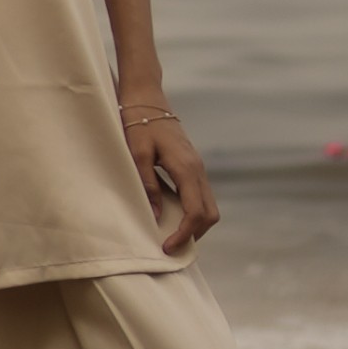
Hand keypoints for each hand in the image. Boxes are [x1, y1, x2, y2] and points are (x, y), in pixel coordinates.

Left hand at [120, 102, 218, 251]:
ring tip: (172, 236)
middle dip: (194, 234)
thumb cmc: (138, 125)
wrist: (148, 101)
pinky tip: (174, 218)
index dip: (184, 234)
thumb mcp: (137, 155)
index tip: (167, 247)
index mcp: (186, 168)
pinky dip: (193, 214)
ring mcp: (199, 169)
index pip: (195, 212)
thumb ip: (148, 185)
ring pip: (209, 207)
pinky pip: (201, 197)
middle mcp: (198, 170)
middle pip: (210, 214)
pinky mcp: (193, 168)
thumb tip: (156, 216)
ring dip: (195, 225)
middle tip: (170, 246)